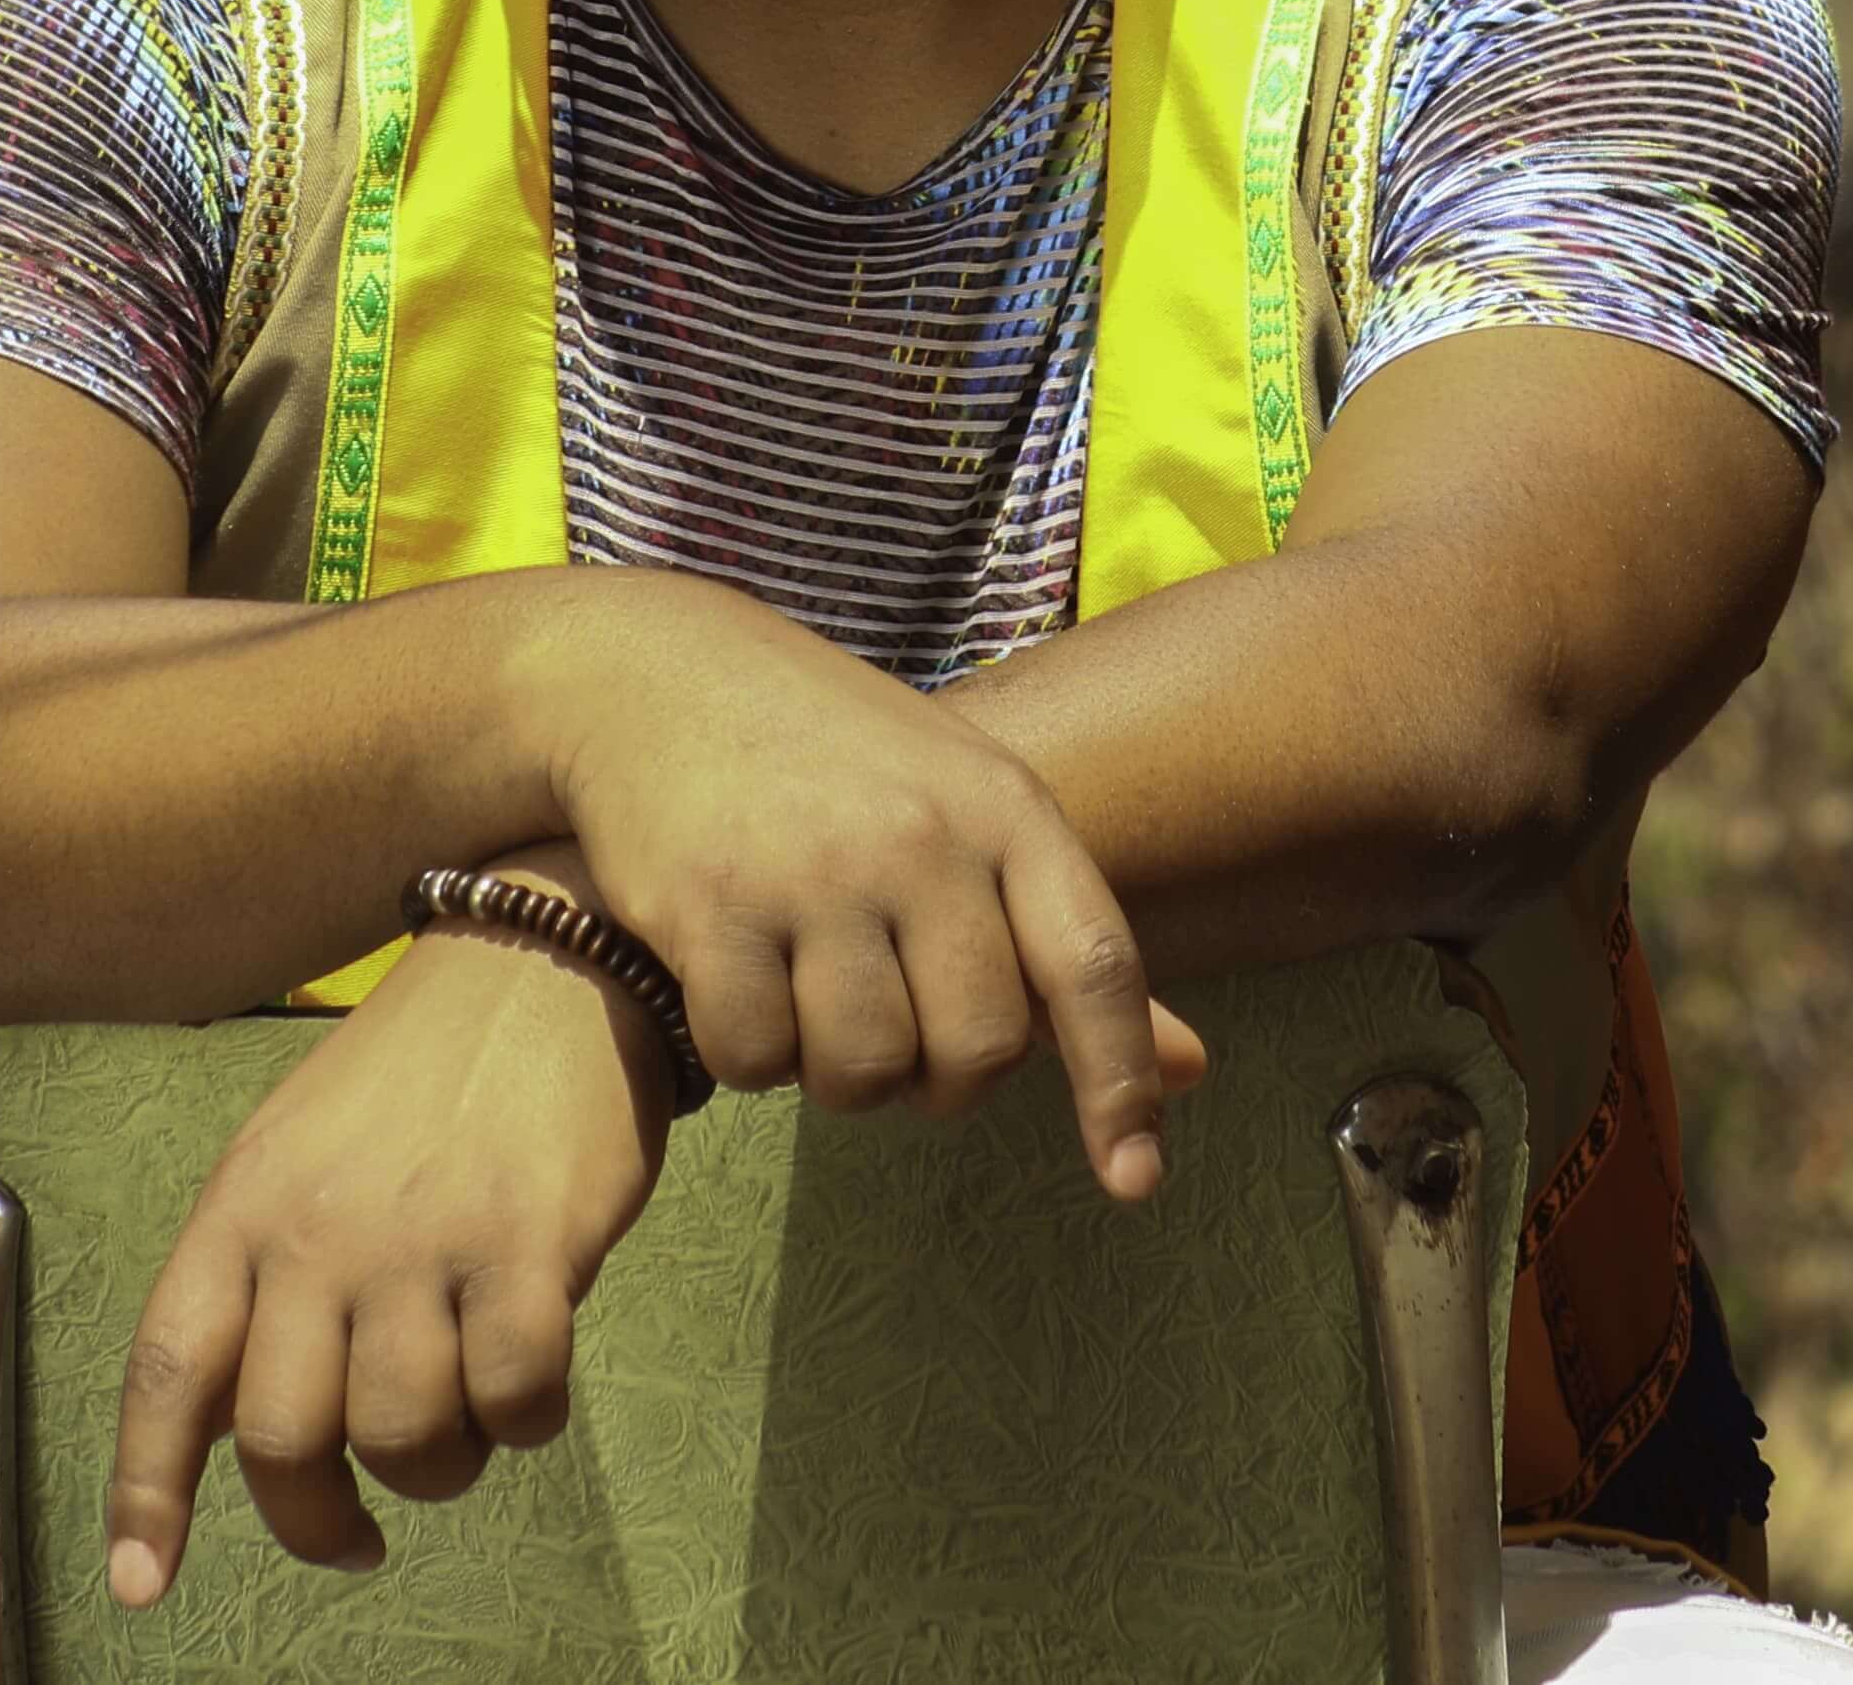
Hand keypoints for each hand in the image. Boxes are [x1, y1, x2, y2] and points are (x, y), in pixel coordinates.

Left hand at [104, 911, 679, 1602]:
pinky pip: (516, 1400)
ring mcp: (423, 1240)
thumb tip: (234, 1427)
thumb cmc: (419, 1077)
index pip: (168, 1367)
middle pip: (282, 1438)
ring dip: (436, 1468)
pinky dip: (526, 1424)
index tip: (144, 1582)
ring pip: (402, 1439)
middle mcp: (317, 1230)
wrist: (541, 965)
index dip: (148, 1489)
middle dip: (316, 1519)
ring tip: (461, 1425)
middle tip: (354, 1532)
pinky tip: (530, 1387)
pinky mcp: (528, 1248)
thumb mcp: (297, 1155)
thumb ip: (262, 1277)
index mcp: (244, 1207)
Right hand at [525, 571, 1206, 1193]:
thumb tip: (1194, 1073)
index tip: (1133, 1180)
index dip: (1120, 1081)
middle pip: (977, 1052)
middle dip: (936, 1077)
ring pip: (864, 1073)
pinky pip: (755, 1059)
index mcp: (1003, 807)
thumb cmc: (837, 761)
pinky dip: (747, 1054)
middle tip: (889, 1020)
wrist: (658, 672)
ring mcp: (812, 871)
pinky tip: (735, 980)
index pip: (1094, 965)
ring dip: (836, 1073)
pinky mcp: (708, 906)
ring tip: (809, 994)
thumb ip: (1064, 944)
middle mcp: (919, 836)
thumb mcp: (968, 809)